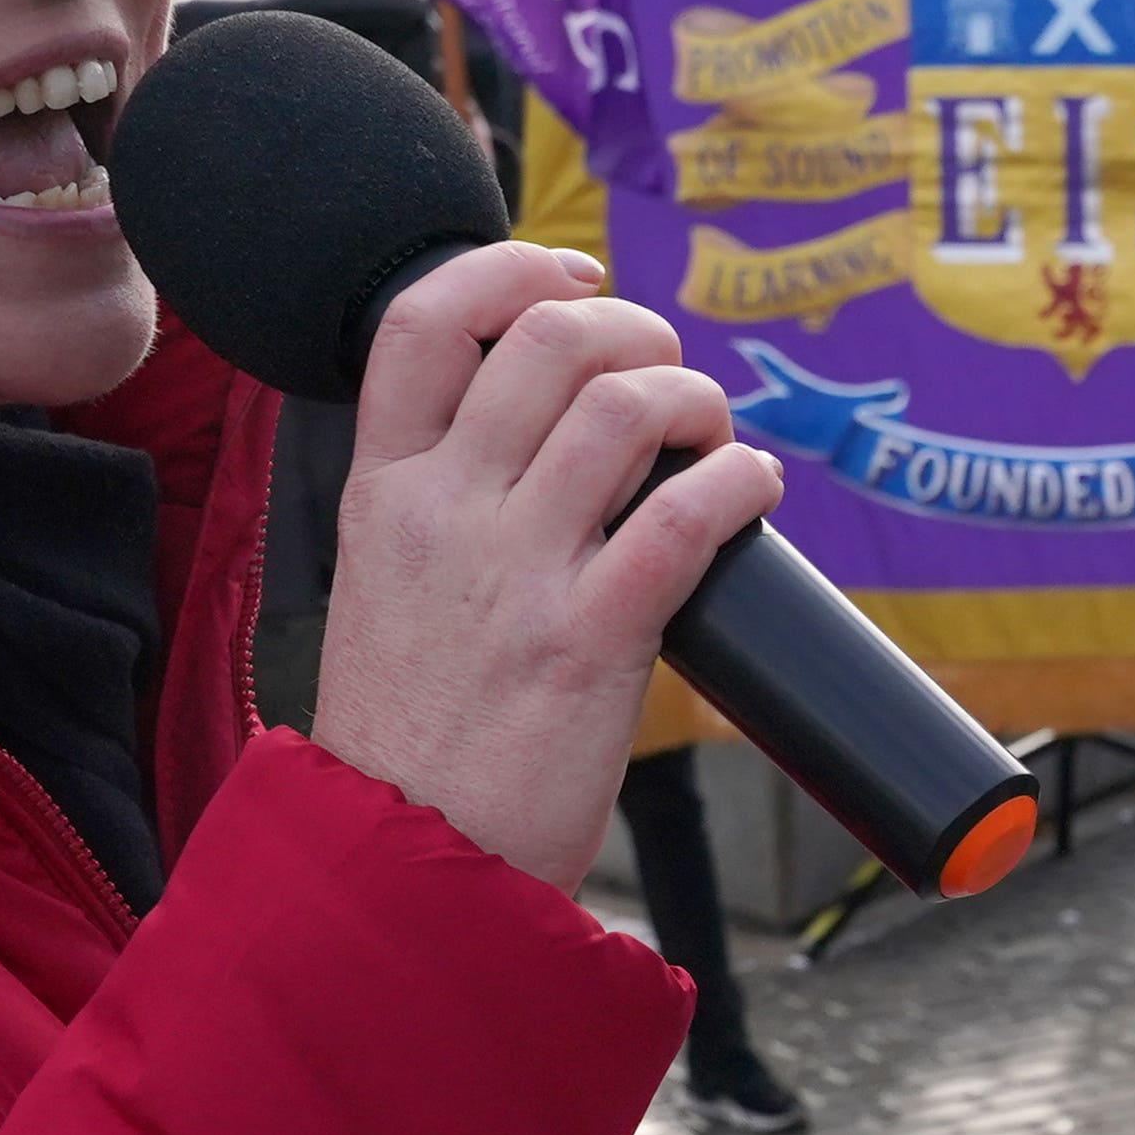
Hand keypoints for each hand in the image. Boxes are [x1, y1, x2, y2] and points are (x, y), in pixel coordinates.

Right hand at [307, 244, 779, 885]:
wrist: (400, 866)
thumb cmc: (411, 740)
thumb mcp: (387, 592)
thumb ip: (445, 509)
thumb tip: (549, 441)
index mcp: (380, 493)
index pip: (422, 319)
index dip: (512, 268)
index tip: (575, 276)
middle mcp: (442, 512)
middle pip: (547, 339)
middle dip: (634, 329)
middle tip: (668, 374)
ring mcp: (513, 572)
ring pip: (622, 406)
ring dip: (695, 398)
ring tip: (712, 437)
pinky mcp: (588, 638)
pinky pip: (683, 514)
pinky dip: (739, 482)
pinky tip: (753, 493)